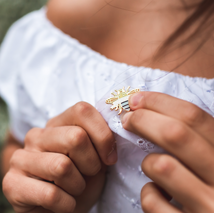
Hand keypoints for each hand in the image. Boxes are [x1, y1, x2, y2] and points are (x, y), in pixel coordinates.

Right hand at [3, 102, 116, 212]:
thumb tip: (119, 127)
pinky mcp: (12, 183)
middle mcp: (38, 135)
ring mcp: (21, 157)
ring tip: (75, 188)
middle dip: (92, 163)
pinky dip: (67, 204)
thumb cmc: (81, 178)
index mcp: (59, 123)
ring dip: (78, 185)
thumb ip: (102, 139)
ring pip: (62, 166)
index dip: (103, 135)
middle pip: (76, 137)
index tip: (110, 157)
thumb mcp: (95, 156)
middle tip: (90, 173)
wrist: (59, 207)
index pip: (83, 110)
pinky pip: (50, 194)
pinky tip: (65, 202)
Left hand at [122, 91, 213, 212]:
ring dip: (148, 162)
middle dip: (142, 119)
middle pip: (174, 134)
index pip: (193, 116)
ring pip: (162, 166)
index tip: (136, 99)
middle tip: (126, 119)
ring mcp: (207, 206)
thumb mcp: (211, 158)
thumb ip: (195, 140)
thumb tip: (152, 110)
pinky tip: (158, 194)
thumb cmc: (211, 185)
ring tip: (151, 166)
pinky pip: (153, 201)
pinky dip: (148, 193)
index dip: (159, 102)